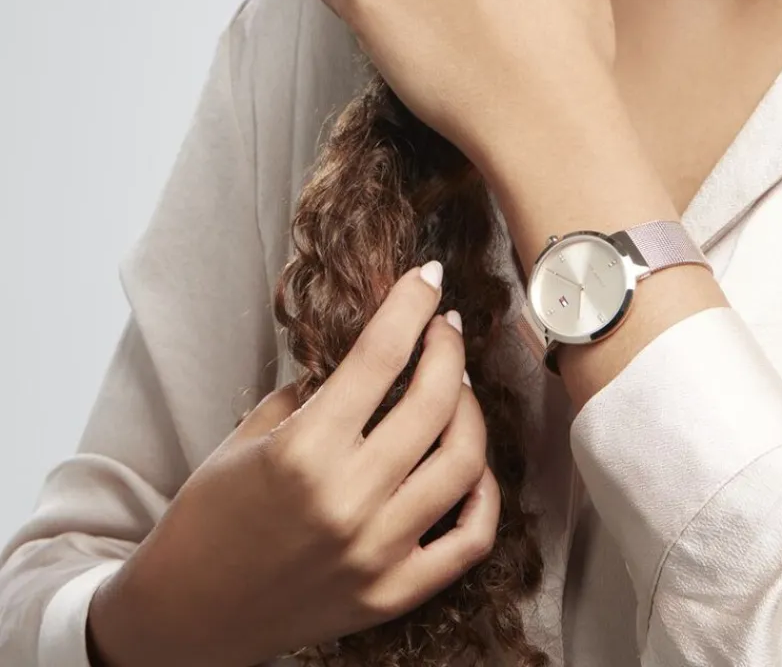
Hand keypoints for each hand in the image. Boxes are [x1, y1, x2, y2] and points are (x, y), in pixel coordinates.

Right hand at [86, 266, 497, 666]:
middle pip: (433, 401)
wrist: (187, 616)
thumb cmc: (208, 517)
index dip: (412, 303)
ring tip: (454, 388)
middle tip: (444, 327)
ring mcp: (377, 552)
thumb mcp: (247, 437)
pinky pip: (470, 540)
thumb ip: (312, 391)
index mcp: (303, 451)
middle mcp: (348, 499)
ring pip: (464, 462)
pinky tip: (471, 466)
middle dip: (448, 347)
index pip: (379, 355)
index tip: (429, 276)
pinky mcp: (393, 594)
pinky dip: (484, 494)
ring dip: (469, 409)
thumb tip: (367, 351)